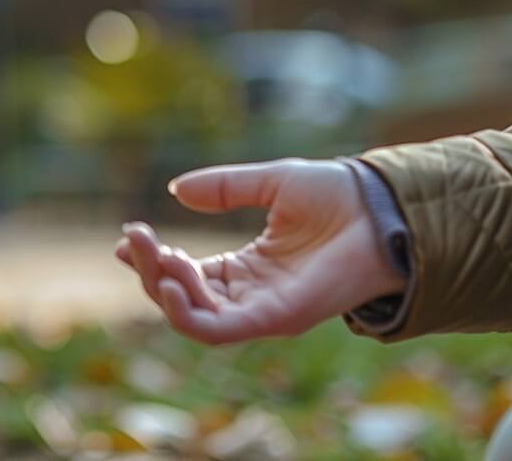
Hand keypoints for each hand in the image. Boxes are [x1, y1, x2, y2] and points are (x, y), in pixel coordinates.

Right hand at [115, 159, 406, 344]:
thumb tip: (176, 190)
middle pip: (184, 297)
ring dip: (164, 288)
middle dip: (151, 271)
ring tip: (153, 254)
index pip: (190, 275)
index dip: (155, 260)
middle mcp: (252, 294)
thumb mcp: (270, 182)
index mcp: (249, 267)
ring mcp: (263, 309)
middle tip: (135, 237)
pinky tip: (173, 281)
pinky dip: (189, 313)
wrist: (382, 208)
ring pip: (194, 316)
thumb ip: (225, 188)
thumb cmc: (338, 196)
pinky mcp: (277, 318)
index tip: (129, 236)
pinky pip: (221, 329)